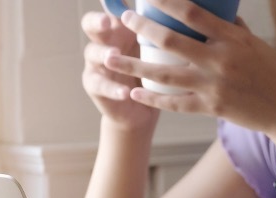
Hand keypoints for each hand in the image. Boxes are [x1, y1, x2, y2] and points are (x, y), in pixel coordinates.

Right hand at [81, 11, 159, 130]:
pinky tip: (125, 92)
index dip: (110, 2)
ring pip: (92, 53)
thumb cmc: (152, 73)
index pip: (110, 9)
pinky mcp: (95, 86)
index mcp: (119, 29)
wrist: (141, 110)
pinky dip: (113, 89)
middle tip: (107, 22)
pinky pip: (99, 85)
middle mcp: (104, 41)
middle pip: (90, 24)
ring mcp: (96, 64)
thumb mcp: (158, 51)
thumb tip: (185, 6)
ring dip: (103, 53)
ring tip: (113, 56)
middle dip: (97, 22)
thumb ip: (160, 32)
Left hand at [103, 0, 275, 143]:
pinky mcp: (212, 108)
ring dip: (134, 65)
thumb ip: (233, 30)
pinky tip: (134, 93)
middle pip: (171, 40)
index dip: (166, 1)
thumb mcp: (257, 45)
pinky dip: (152, 98)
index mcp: (233, 37)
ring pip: (165, 74)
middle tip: (123, 20)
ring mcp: (214, 85)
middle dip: (142, 28)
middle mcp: (221, 59)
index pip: (193, 12)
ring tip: (110, 58)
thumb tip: (215, 15)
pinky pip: (175, 103)